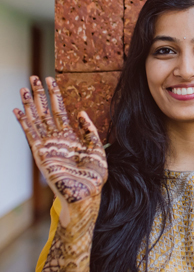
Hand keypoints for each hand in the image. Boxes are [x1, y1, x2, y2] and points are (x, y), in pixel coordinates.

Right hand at [13, 76, 106, 218]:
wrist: (86, 194)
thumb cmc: (94, 176)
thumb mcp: (97, 148)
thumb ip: (89, 130)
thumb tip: (80, 112)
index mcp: (70, 137)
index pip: (60, 111)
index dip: (55, 96)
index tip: (50, 80)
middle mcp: (56, 139)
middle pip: (45, 111)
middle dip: (40, 94)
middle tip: (34, 77)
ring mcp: (47, 146)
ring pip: (36, 120)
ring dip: (29, 104)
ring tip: (24, 88)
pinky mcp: (41, 154)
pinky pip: (30, 135)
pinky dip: (24, 122)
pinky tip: (18, 109)